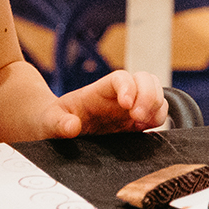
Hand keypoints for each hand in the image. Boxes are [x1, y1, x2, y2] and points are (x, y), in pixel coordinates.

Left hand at [43, 69, 166, 137]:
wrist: (59, 129)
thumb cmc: (55, 120)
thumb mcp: (50, 121)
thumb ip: (59, 123)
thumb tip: (71, 127)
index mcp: (99, 90)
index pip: (121, 77)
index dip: (128, 86)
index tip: (127, 104)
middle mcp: (119, 95)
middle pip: (146, 80)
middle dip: (149, 95)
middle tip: (138, 117)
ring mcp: (130, 108)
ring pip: (157, 95)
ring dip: (157, 107)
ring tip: (143, 124)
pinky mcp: (137, 123)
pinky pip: (158, 114)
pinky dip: (158, 119)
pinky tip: (145, 130)